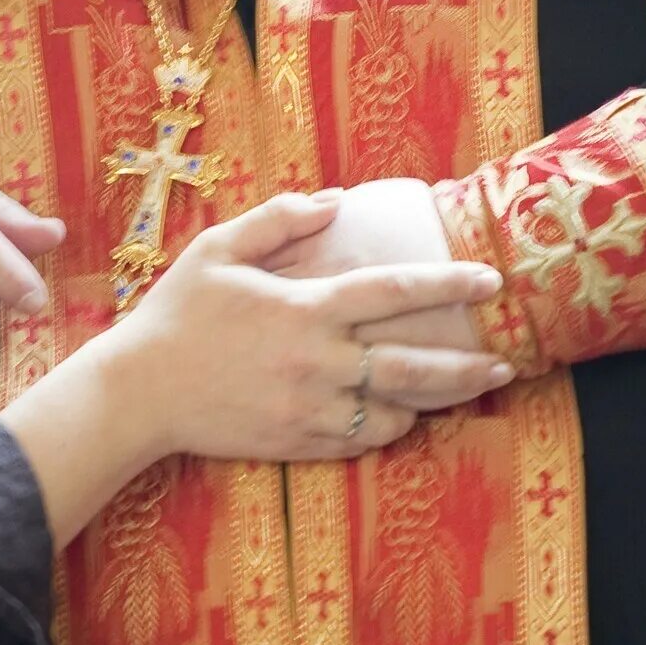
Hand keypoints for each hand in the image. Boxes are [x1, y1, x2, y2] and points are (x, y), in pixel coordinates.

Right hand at [95, 192, 510, 463]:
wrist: (138, 392)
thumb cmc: (177, 313)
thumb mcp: (218, 249)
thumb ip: (279, 219)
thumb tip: (335, 201)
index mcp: (305, 309)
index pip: (394, 291)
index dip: (448, 283)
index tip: (490, 280)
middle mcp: (317, 362)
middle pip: (414, 367)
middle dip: (469, 367)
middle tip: (507, 363)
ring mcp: (310, 409)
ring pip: (395, 413)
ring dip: (433, 403)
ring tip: (463, 390)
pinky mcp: (298, 444)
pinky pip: (362, 441)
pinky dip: (389, 429)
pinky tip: (403, 416)